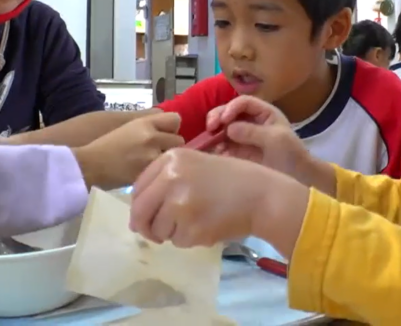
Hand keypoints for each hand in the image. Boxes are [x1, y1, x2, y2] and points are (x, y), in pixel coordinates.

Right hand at [76, 112, 183, 189]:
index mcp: (144, 123)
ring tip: (153, 165)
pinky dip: (159, 173)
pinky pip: (163, 171)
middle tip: (158, 153)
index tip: (164, 135)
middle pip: (178, 140)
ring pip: (173, 157)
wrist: (90, 165)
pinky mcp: (148, 173)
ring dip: (167, 161)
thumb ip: (149, 125)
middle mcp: (151, 137)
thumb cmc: (106, 146)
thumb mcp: (128, 128)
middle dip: (171, 146)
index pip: (175, 119)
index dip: (172, 128)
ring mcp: (151, 156)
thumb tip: (169, 126)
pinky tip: (148, 175)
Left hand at [129, 148, 308, 253]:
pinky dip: (190, 240)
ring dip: (172, 233)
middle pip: (140, 211)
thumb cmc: (234, 179)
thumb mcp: (197, 164)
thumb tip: (138, 216)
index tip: (147, 215)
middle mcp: (170, 178)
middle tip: (155, 234)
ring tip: (196, 222)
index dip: (139, 206)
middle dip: (145, 227)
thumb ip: (166, 181)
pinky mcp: (191, 227)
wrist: (263, 195)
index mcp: (171, 158)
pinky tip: (208, 227)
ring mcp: (179, 204)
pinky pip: (178, 241)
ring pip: (158, 229)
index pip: (137, 188)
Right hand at [206, 96, 309, 177]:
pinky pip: (223, 146)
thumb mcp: (276, 140)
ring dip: (214, 133)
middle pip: (229, 112)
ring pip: (223, 128)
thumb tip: (229, 128)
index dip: (231, 107)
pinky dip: (216, 147)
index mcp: (264, 113)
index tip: (224, 120)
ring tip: (209, 141)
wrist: (298, 178)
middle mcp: (252, 121)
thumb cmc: (292, 154)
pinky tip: (214, 153)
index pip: (243, 102)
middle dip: (218, 117)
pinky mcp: (238, 151)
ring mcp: (244, 136)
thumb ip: (253, 132)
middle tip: (210, 127)